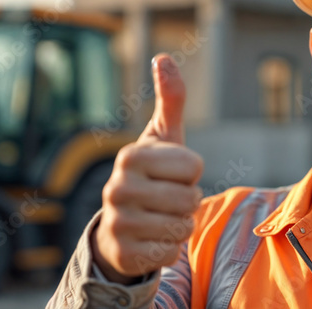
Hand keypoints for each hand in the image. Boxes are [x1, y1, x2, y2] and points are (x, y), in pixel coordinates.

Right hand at [92, 54, 204, 282]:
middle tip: (166, 199)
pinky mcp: (124, 254)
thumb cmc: (150, 174)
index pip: (194, 166)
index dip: (191, 173)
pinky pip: (171, 254)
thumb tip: (164, 57)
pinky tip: (151, 239)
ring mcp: (118, 223)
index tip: (171, 174)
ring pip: (182, 227)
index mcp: (130, 156)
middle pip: (191, 199)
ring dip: (180, 226)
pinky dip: (169, 249)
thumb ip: (170, 99)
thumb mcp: (163, 137)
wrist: (118, 227)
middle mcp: (117, 188)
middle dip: (187, 202)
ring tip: (160, 218)